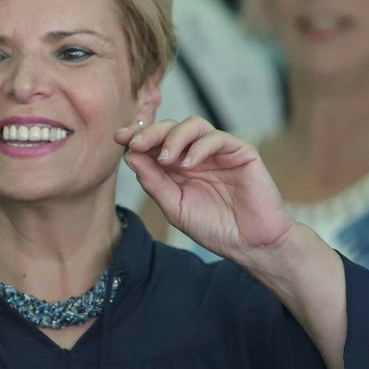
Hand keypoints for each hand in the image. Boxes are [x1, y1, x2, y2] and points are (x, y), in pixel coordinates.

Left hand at [115, 117, 293, 265]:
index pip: (155, 143)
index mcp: (178, 167)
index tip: (119, 138)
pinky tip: (188, 163)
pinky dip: (199, 147)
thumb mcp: (175, 207)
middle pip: (171, 128)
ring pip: (194, 125)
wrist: (250, 244)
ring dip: (174, 136)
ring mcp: (219, 151)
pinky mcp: (241, 151)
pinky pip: (217, 138)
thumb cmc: (215, 228)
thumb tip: (130, 156)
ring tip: (165, 158)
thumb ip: (154, 182)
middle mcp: (197, 154)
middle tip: (136, 143)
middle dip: (151, 132)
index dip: (137, 137)